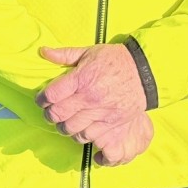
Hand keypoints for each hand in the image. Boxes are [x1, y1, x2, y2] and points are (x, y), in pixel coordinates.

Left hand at [38, 44, 151, 165]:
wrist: (145, 72)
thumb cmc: (116, 60)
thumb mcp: (90, 52)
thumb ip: (65, 54)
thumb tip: (43, 51)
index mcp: (81, 78)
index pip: (50, 95)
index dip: (41, 99)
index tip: (42, 99)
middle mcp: (88, 97)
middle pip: (57, 114)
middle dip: (49, 115)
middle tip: (51, 112)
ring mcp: (99, 112)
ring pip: (69, 128)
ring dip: (63, 127)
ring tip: (65, 121)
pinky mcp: (110, 123)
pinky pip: (87, 136)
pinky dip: (79, 135)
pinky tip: (80, 128)